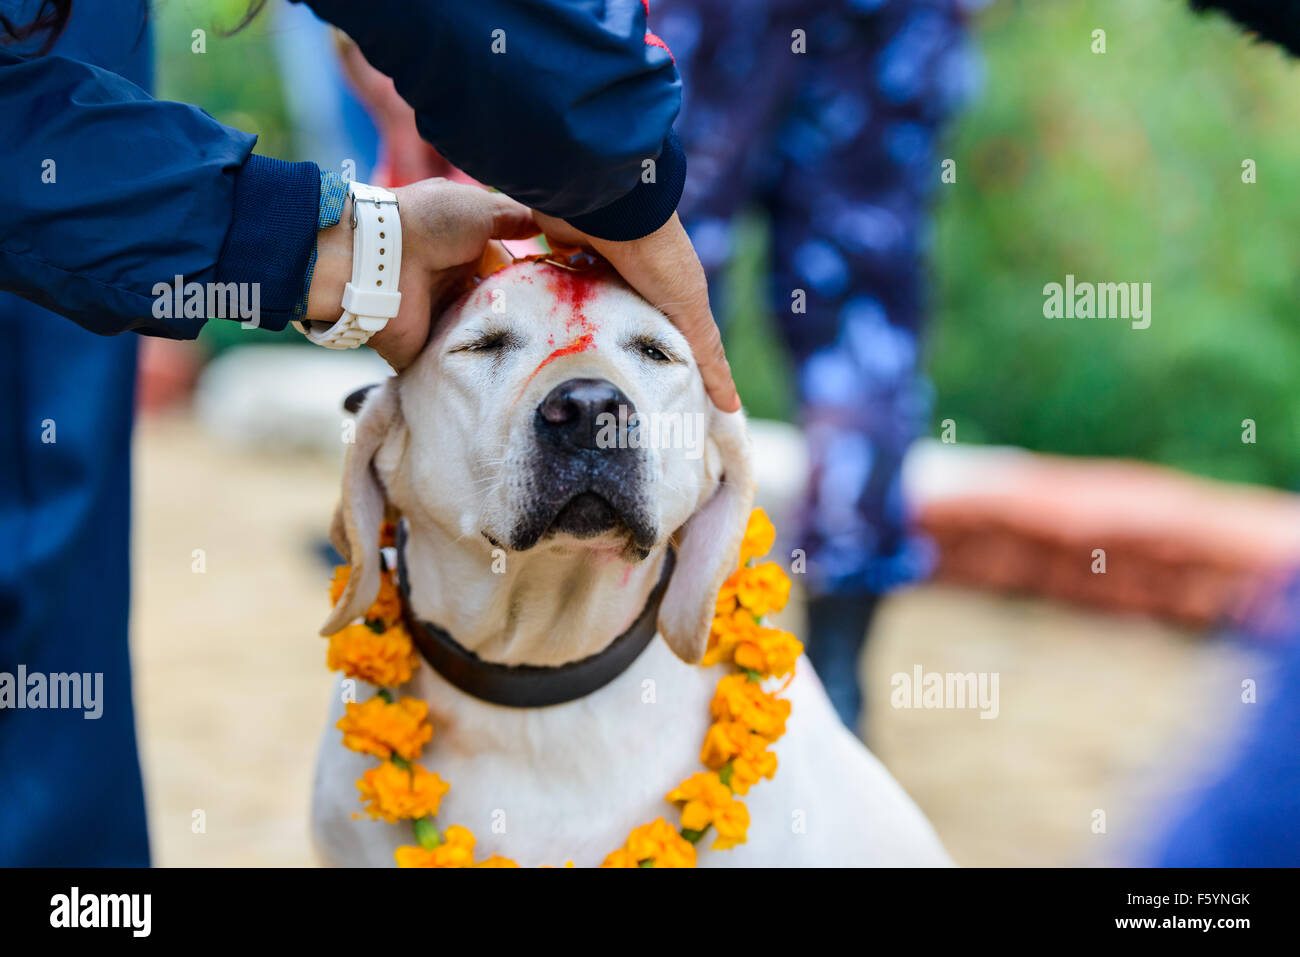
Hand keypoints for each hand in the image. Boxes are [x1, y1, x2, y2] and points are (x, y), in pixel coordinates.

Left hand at [307, 179, 536, 368]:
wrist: (379, 256)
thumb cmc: (429, 221)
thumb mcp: (480, 206)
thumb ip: (516, 217)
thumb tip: (552, 223)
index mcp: (465, 251)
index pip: (507, 271)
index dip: (532, 279)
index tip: (561, 291)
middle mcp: (454, 285)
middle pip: (498, 305)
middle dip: (522, 314)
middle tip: (557, 326)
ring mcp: (441, 318)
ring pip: (483, 336)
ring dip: (505, 341)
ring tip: (541, 352)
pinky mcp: (428, 349)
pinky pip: (459, 363)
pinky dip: (478, 367)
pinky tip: (512, 372)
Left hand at [531, 211, 740, 411]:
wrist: (609, 203)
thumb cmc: (657, 257)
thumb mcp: (690, 308)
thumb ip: (706, 352)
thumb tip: (732, 407)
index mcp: (667, 290)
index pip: (669, 337)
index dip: (665, 366)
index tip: (655, 401)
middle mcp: (633, 278)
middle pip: (626, 326)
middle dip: (618, 354)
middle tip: (605, 396)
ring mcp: (599, 267)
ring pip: (590, 312)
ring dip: (582, 334)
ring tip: (569, 376)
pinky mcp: (567, 256)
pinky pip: (559, 290)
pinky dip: (554, 309)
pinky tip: (544, 340)